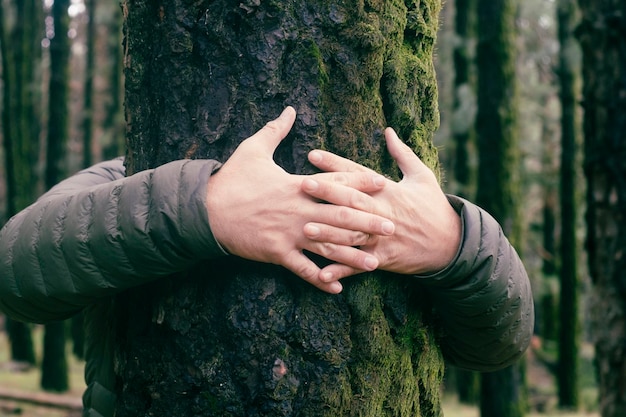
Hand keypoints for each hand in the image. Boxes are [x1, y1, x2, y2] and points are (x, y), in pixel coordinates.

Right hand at [206, 107, 395, 292]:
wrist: (205, 210)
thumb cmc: (231, 179)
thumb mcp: (252, 148)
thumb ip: (275, 130)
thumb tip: (289, 109)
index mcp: (296, 185)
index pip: (335, 181)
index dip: (360, 182)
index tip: (382, 184)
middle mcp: (298, 209)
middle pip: (340, 216)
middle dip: (368, 222)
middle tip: (391, 226)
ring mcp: (289, 233)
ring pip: (328, 246)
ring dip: (352, 255)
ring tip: (375, 263)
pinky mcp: (276, 252)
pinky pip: (303, 269)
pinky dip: (320, 280)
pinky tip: (337, 289)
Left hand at [302, 127, 461, 281]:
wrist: (452, 244)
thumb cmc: (434, 207)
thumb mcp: (422, 176)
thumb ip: (402, 154)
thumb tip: (389, 130)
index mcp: (389, 191)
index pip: (357, 174)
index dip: (335, 164)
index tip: (312, 155)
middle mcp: (383, 212)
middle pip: (352, 201)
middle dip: (327, 193)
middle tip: (302, 184)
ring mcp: (382, 237)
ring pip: (352, 234)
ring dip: (329, 233)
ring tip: (305, 228)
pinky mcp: (383, 259)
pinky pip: (358, 266)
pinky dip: (341, 270)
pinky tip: (321, 274)